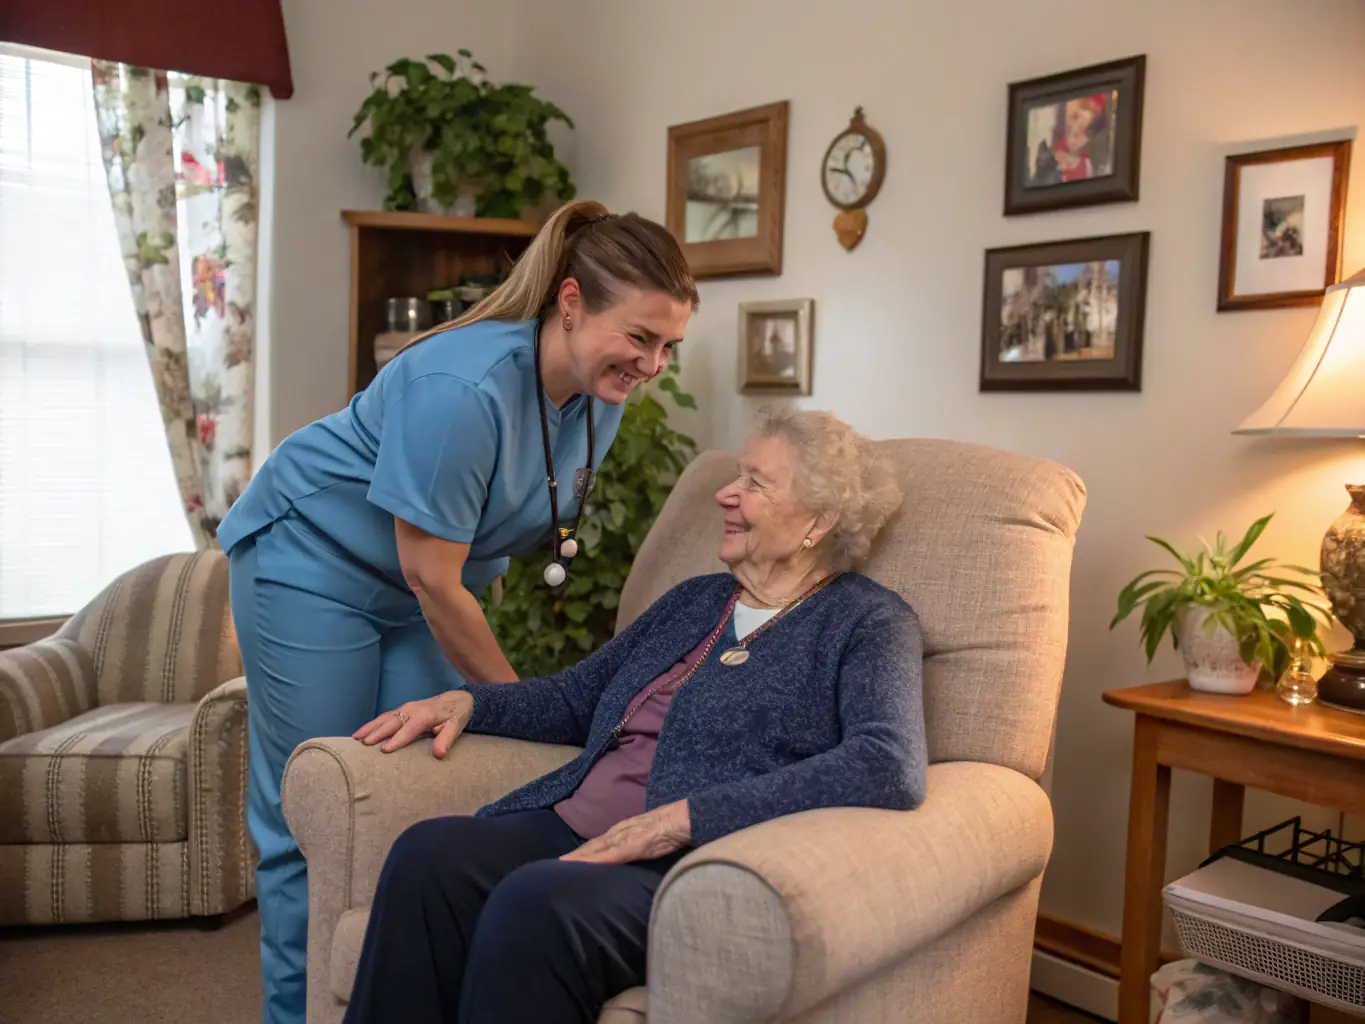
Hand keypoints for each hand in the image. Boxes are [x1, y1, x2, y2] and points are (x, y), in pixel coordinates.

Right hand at [352, 690, 472, 757]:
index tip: (385, 750)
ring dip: (370, 727)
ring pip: (384, 718)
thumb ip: (447, 739)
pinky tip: (361, 733)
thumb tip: (439, 754)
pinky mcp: (401, 711)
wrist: (456, 699)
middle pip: (393, 722)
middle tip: (364, 744)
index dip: (398, 739)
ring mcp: (405, 709)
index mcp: (426, 715)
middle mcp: (413, 710)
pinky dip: (372, 724)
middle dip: (378, 732)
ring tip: (356, 738)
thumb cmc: (456, 715)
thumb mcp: (456, 727)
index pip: (410, 728)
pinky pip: (384, 717)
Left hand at [560, 800, 691, 864]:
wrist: (689, 817)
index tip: (567, 861)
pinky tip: (584, 865)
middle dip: (575, 856)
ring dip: (579, 857)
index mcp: (626, 830)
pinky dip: (597, 859)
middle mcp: (621, 831)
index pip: (599, 843)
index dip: (583, 852)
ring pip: (597, 848)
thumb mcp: (654, 838)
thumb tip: (637, 853)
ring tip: (561, 865)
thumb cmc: (675, 827)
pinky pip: (613, 853)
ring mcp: (627, 837)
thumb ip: (642, 844)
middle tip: (555, 866)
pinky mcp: (635, 844)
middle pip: (593, 845)